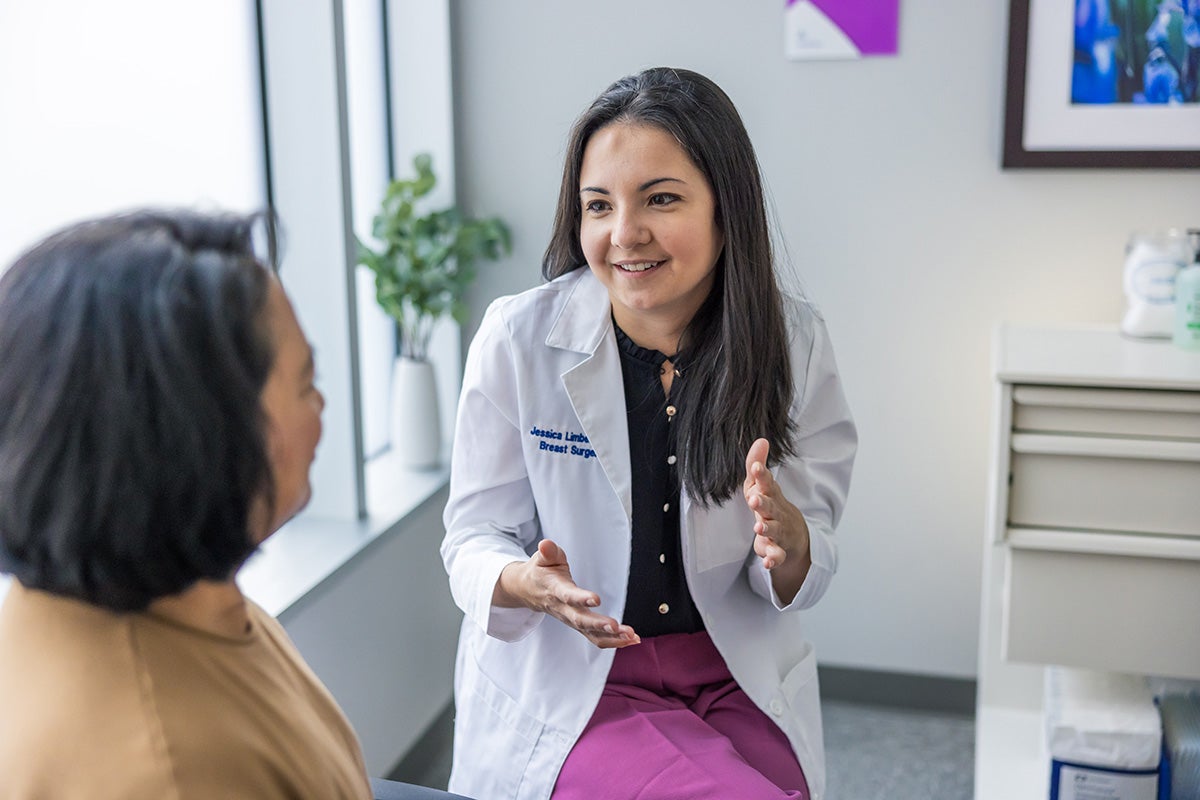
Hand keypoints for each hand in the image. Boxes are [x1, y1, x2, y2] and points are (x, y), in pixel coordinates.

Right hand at [494, 539, 639, 648]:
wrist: (528, 590)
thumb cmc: (540, 572)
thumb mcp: (542, 558)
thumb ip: (548, 552)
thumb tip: (546, 544)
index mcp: (555, 590)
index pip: (568, 595)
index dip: (581, 598)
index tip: (596, 599)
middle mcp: (563, 609)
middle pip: (580, 620)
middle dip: (599, 625)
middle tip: (616, 626)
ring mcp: (571, 620)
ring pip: (590, 634)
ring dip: (611, 637)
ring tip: (631, 636)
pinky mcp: (578, 626)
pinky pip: (595, 638)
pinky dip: (614, 641)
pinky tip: (630, 640)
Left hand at [743, 438, 811, 601]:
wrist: (796, 537)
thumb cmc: (773, 506)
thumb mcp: (763, 486)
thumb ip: (757, 464)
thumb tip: (761, 439)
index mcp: (772, 496)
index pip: (768, 484)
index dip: (762, 475)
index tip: (756, 467)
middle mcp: (777, 513)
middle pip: (771, 507)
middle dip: (763, 503)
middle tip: (754, 499)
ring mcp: (780, 533)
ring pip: (775, 531)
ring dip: (768, 529)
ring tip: (758, 527)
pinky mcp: (777, 551)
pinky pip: (776, 557)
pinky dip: (772, 560)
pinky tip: (766, 563)